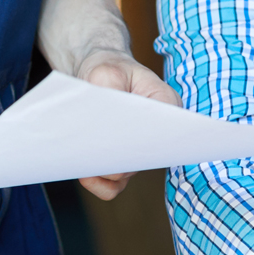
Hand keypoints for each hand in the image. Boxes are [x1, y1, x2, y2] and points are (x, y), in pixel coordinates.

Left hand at [74, 49, 178, 200]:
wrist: (100, 73)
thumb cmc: (109, 69)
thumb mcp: (107, 72)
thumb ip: (110, 93)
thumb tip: (104, 125)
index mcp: (166, 105)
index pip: (168, 130)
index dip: (147, 140)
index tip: (123, 140)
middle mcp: (158, 133)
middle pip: (145, 158)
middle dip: (119, 159)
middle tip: (96, 152)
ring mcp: (140, 150)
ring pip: (126, 173)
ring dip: (105, 169)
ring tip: (85, 160)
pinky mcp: (122, 161)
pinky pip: (114, 185)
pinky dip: (100, 184)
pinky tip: (85, 175)